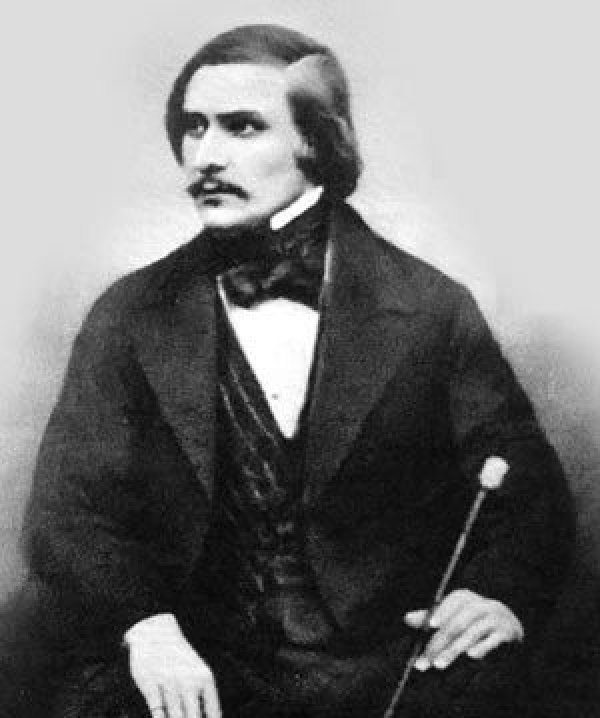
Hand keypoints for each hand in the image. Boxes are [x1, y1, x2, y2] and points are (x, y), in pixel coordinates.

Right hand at [124, 613, 220, 717]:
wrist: (155, 633)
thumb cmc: (179, 659)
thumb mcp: (197, 672)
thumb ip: (204, 698)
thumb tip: (211, 717)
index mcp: (205, 678)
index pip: (213, 713)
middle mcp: (189, 681)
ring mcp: (169, 683)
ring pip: (175, 717)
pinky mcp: (150, 684)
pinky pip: (157, 711)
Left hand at [404, 589, 522, 671]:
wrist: (510, 628)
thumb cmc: (475, 622)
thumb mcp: (454, 616)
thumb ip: (433, 618)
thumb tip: (407, 618)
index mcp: (467, 598)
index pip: (452, 602)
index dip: (442, 611)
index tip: (430, 625)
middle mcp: (482, 605)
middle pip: (458, 621)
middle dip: (440, 642)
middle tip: (427, 659)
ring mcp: (496, 619)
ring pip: (472, 633)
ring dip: (454, 650)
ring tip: (440, 664)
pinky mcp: (508, 634)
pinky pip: (493, 640)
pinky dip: (482, 647)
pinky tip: (471, 656)